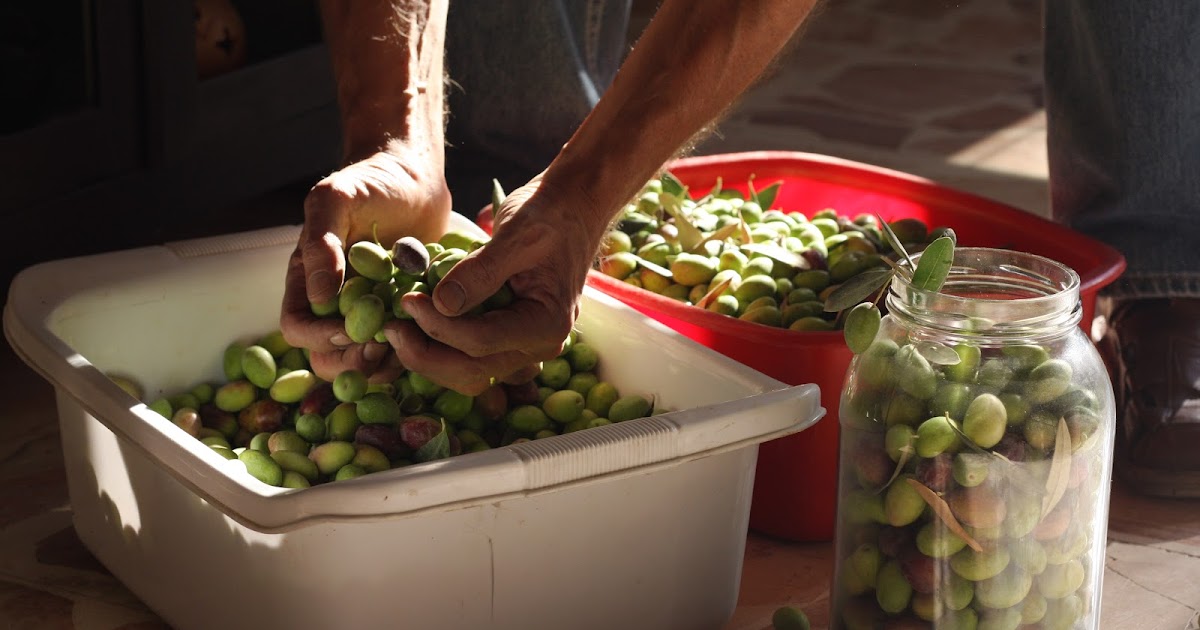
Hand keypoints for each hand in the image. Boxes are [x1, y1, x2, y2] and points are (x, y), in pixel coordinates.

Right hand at [280, 147, 450, 382]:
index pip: (297, 328)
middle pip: (326, 356)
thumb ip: (320, 243)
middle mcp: (334, 304)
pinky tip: (429, 335)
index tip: (350, 330)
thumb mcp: (336, 200)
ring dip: (382, 364)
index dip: (318, 338)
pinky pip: (399, 349)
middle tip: (383, 348)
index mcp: (308, 280)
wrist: (415, 180)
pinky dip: (411, 350)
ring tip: (408, 343)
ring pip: (362, 361)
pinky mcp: (400, 316)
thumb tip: (319, 297)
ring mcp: (369, 314)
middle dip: (351, 361)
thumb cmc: (370, 183)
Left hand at [383, 174, 603, 394]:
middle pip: (473, 371)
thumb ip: (480, 271)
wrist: (570, 210)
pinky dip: (440, 347)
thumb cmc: (548, 216)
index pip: (482, 341)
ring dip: (430, 356)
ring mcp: (523, 348)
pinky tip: (417, 324)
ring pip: (468, 373)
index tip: (406, 300)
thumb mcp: (514, 235)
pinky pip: (469, 357)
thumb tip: (442, 304)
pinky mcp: (507, 340)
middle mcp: (538, 346)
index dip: (437, 326)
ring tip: (399, 327)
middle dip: (426, 354)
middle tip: (391, 327)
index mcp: (547, 324)